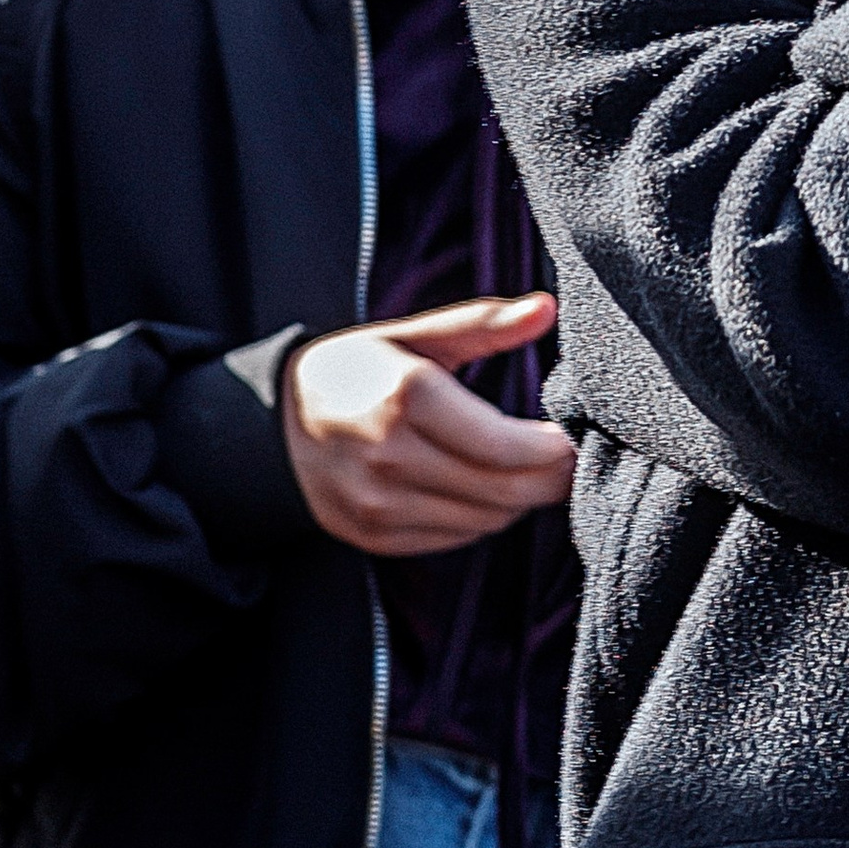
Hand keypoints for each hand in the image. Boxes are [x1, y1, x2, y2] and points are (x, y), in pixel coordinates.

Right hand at [283, 293, 575, 556]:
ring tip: (525, 470)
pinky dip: (482, 518)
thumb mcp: (414, 335)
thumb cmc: (357, 371)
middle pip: (503, 490)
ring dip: (518, 500)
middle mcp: (390, 456)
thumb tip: (547, 309)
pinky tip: (483, 489)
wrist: (277, 424)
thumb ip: (483, 323)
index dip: (553, 449)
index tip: (571, 436)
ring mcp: (378, 503)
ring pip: (485, 520)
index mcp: (406, 397)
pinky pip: (455, 539)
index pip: (507, 446)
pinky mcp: (374, 536)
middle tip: (569, 461)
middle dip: (550, 480)